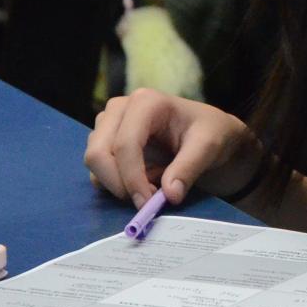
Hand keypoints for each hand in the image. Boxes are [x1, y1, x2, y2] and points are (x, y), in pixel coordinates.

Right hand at [83, 88, 257, 209]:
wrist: (210, 133)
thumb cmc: (211, 132)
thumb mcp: (209, 147)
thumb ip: (188, 168)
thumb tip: (169, 195)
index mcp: (146, 102)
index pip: (125, 144)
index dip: (132, 178)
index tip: (147, 204)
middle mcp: (120, 108)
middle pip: (98, 153)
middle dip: (118, 184)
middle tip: (146, 202)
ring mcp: (109, 123)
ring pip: (94, 162)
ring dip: (118, 184)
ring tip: (151, 188)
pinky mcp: (106, 140)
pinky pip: (97, 169)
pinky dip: (115, 183)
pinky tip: (143, 183)